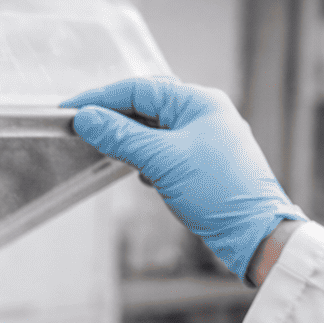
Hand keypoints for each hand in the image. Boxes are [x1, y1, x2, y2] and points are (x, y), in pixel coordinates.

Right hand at [61, 78, 304, 281]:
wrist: (253, 233)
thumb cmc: (218, 192)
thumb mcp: (162, 161)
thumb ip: (121, 136)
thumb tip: (86, 119)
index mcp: (199, 101)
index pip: (139, 89)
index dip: (101, 99)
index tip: (70, 110)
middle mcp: (203, 114)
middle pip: (146, 107)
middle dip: (114, 120)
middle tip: (82, 131)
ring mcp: (204, 139)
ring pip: (154, 132)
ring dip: (129, 142)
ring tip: (106, 152)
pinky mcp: (202, 164)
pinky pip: (164, 153)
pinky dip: (146, 160)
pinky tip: (140, 175)